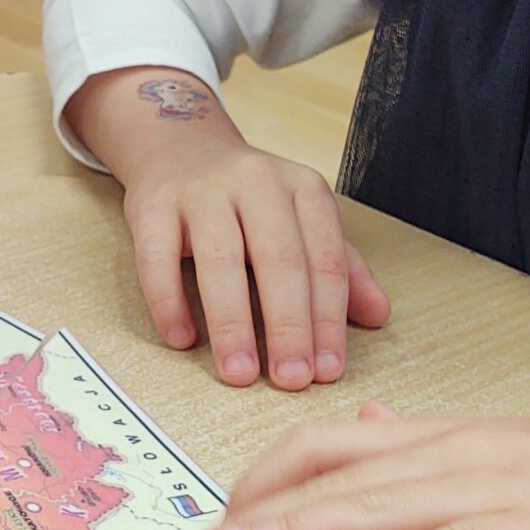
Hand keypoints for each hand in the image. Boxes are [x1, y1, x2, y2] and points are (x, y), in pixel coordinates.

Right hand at [65, 67, 387, 390]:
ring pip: (220, 261)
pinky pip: (158, 259)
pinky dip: (169, 302)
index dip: (328, 319)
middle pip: (278, 260)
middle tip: (290, 379)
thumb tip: (378, 314)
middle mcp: (256, 182)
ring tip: (239, 373)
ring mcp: (201, 191)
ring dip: (231, 323)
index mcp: (302, 188)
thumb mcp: (301, 221)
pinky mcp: (152, 205)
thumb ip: (340, 267)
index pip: (324, 259)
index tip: (326, 370)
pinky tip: (181, 339)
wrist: (180, 149)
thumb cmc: (249, 200)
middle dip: (287, 326)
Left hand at [173, 403, 529, 529]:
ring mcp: (494, 492)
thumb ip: (426, 443)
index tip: (215, 515)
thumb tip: (363, 420)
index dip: (263, 477)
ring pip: (372, 507)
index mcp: (441, 439)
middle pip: (329, 478)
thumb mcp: (501, 449)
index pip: (326, 443)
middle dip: (248, 516)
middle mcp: (453, 456)